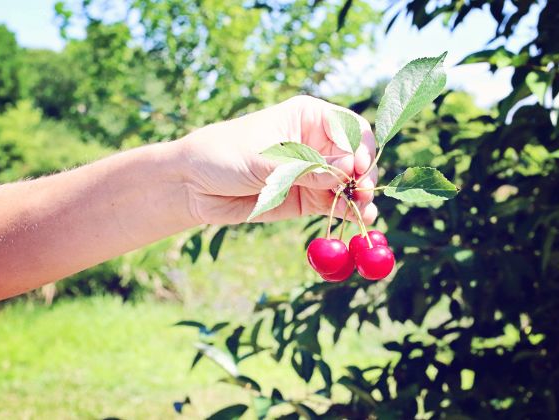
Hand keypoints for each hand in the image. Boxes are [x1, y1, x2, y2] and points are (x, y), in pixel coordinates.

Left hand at [180, 95, 378, 224]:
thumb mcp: (265, 158)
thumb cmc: (224, 154)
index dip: (360, 146)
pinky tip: (358, 218)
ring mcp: (313, 172)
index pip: (349, 128)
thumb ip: (306, 167)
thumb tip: (347, 172)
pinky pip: (334, 203)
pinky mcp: (307, 198)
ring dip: (359, 196)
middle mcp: (316, 143)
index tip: (357, 167)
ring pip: (348, 183)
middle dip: (362, 174)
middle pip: (355, 157)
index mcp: (308, 117)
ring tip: (364, 211)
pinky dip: (347, 211)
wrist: (194, 185)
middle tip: (362, 192)